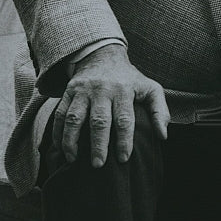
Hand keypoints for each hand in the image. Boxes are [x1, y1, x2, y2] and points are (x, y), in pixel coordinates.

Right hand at [52, 44, 168, 167]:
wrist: (102, 55)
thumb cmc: (130, 80)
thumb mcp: (150, 88)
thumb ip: (160, 111)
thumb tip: (163, 136)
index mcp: (124, 90)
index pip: (124, 118)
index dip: (124, 140)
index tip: (124, 159)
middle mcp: (102, 89)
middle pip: (99, 120)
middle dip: (98, 144)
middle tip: (98, 165)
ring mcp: (83, 90)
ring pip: (74, 117)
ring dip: (72, 140)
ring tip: (73, 160)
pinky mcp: (69, 91)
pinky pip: (60, 114)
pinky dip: (57, 132)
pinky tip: (60, 148)